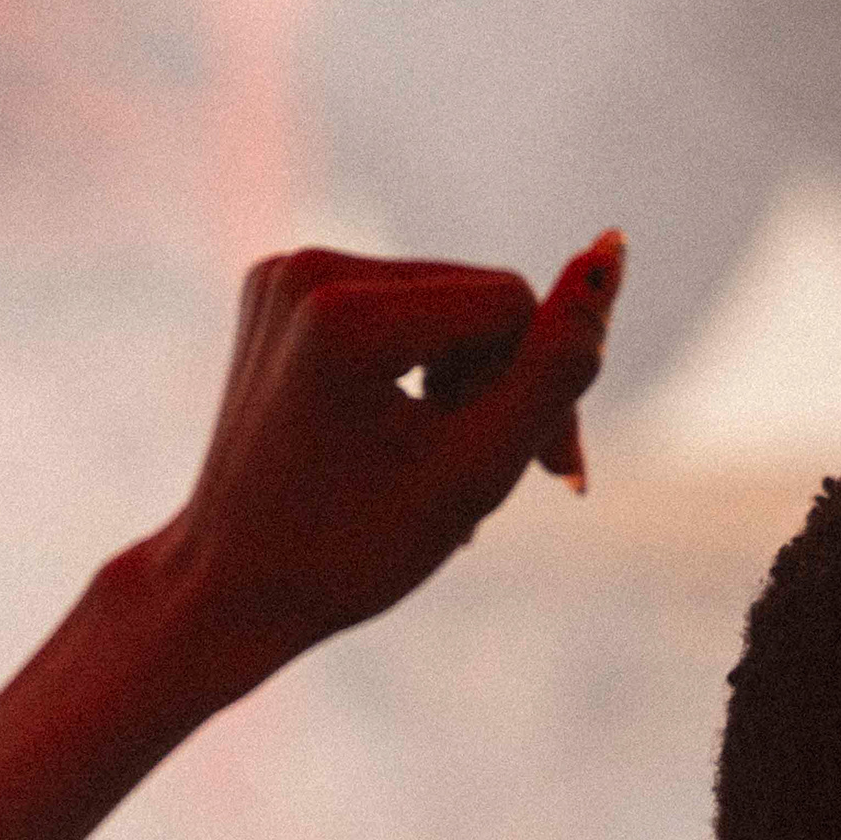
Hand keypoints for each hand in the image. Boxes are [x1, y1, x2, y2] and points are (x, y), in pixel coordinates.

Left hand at [138, 235, 623, 678]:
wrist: (228, 590)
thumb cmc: (352, 549)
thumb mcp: (479, 468)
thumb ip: (558, 365)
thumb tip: (611, 249)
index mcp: (345, 314)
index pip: (511, 305)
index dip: (542, 386)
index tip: (544, 473)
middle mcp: (306, 269)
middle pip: (477, 298)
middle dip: (501, 382)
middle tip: (503, 475)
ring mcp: (284, 274)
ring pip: (446, 301)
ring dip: (465, 377)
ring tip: (446, 459)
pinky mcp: (279, 288)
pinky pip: (396, 305)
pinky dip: (418, 365)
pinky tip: (406, 432)